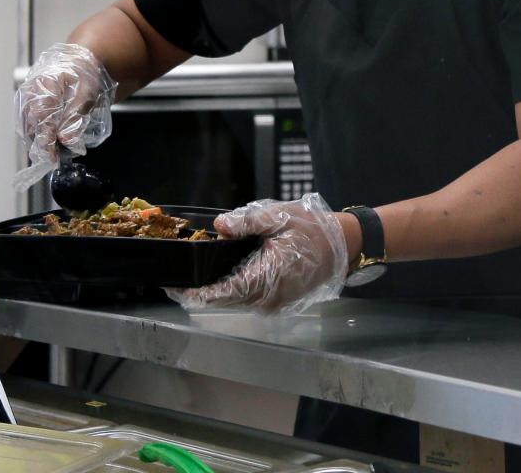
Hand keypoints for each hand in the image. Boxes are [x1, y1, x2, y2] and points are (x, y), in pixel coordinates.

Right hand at [13, 44, 116, 191]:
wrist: (78, 59)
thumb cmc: (84, 74)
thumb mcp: (87, 94)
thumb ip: (76, 117)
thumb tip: (65, 140)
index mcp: (46, 84)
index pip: (42, 118)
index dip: (46, 140)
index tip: (52, 156)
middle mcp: (31, 88)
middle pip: (29, 123)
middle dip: (40, 144)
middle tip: (53, 158)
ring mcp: (27, 93)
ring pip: (25, 124)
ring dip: (36, 139)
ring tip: (51, 152)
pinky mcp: (27, 99)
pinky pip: (26, 120)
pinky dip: (35, 132)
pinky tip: (46, 140)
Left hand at [166, 193, 347, 315]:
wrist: (343, 245)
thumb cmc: (312, 228)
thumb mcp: (278, 217)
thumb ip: (247, 222)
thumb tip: (220, 226)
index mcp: (269, 277)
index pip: (226, 291)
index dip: (199, 293)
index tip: (177, 289)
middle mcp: (270, 298)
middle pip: (227, 301)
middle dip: (202, 293)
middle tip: (177, 282)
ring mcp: (276, 303)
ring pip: (238, 302)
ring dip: (217, 292)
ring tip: (194, 279)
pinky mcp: (280, 301)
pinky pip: (250, 300)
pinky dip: (233, 291)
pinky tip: (221, 277)